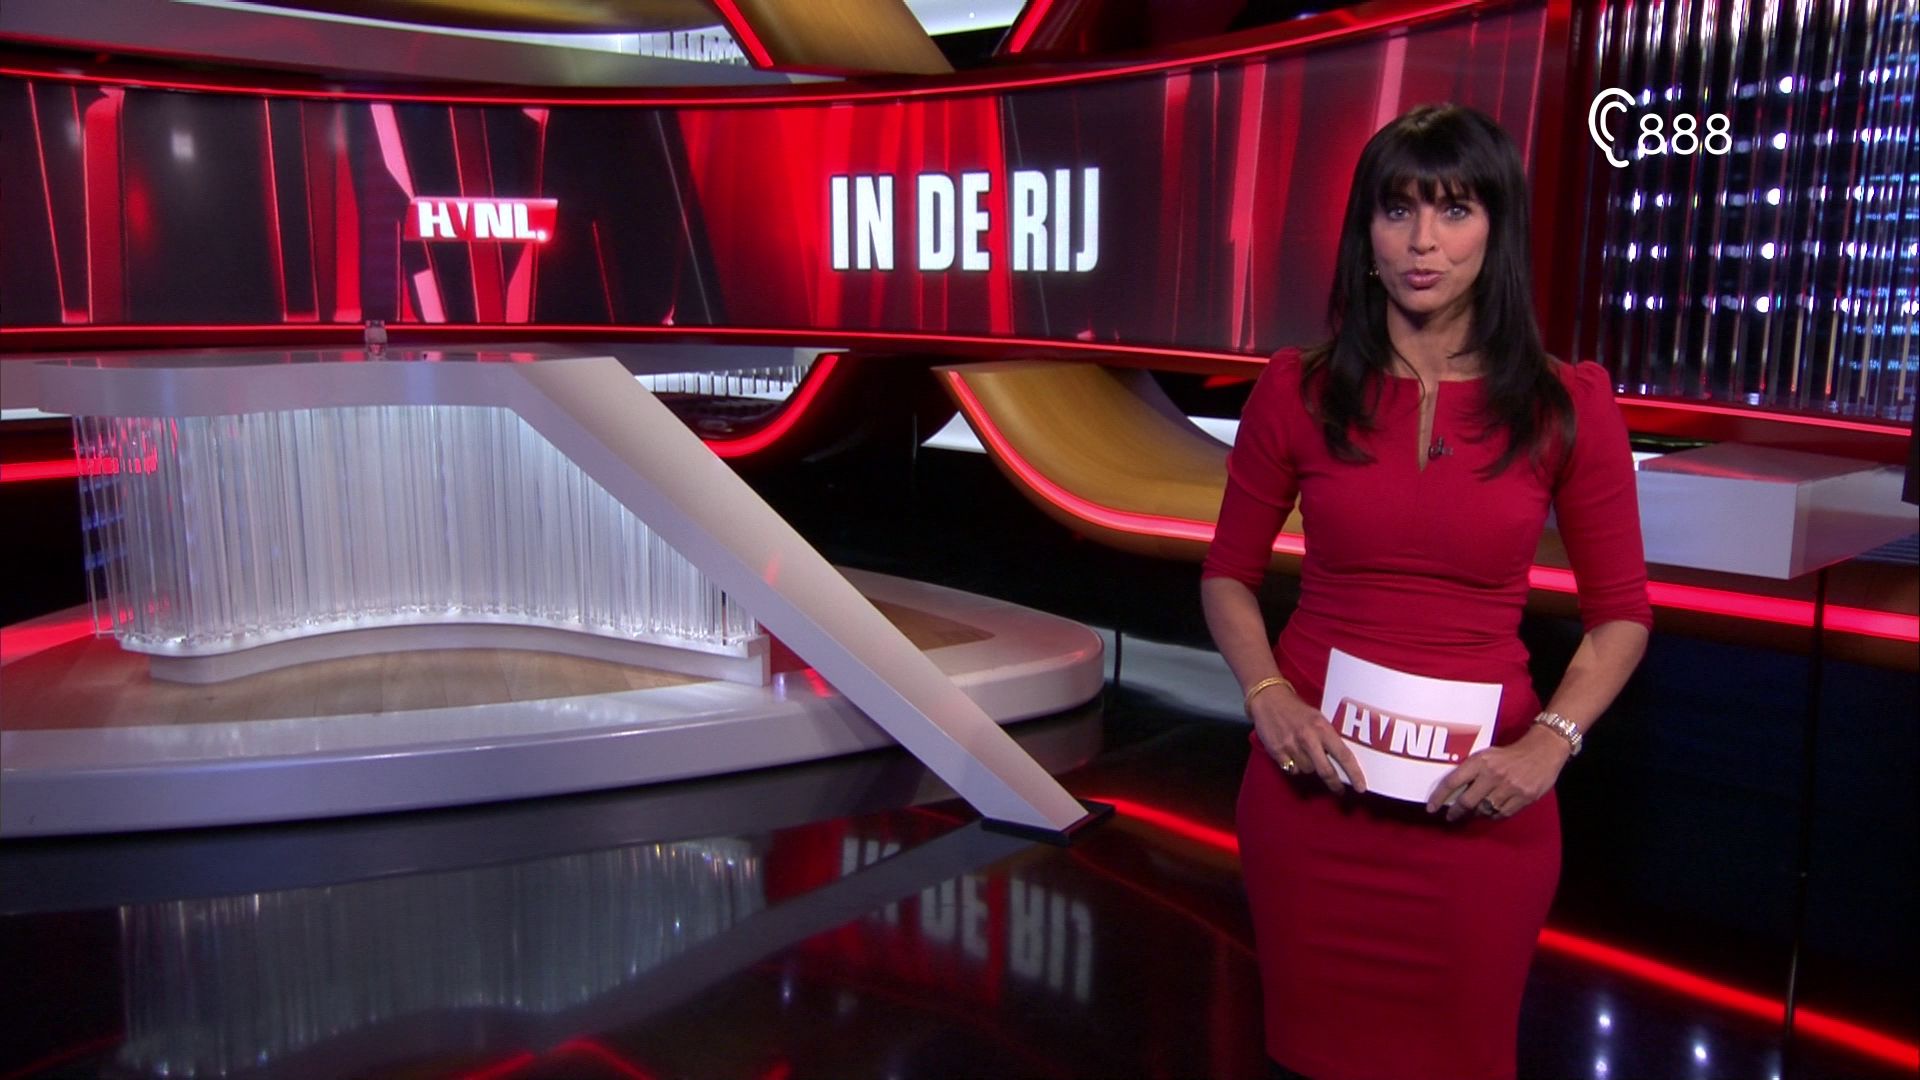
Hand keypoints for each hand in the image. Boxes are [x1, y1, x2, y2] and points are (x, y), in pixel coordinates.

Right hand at [1249, 686, 1367, 794]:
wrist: (1268, 699)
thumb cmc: (1297, 710)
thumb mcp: (1318, 718)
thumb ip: (1328, 737)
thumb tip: (1341, 761)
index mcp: (1322, 728)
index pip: (1344, 755)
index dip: (1354, 773)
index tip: (1361, 787)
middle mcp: (1308, 738)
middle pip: (1326, 771)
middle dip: (1335, 784)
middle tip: (1340, 790)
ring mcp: (1291, 746)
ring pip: (1308, 771)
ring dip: (1311, 768)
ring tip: (1306, 755)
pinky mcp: (1277, 752)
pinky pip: (1292, 770)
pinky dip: (1295, 767)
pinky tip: (1293, 754)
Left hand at [1426, 727, 1570, 821]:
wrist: (1542, 750)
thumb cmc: (1509, 754)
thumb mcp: (1486, 754)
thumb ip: (1472, 770)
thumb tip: (1453, 790)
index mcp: (1480, 761)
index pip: (1452, 781)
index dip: (1439, 797)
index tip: (1431, 808)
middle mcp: (1493, 775)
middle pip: (1467, 801)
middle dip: (1455, 812)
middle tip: (1450, 817)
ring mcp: (1509, 788)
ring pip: (1484, 810)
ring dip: (1475, 814)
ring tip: (1471, 814)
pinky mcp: (1524, 797)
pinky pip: (1501, 814)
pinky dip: (1493, 815)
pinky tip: (1490, 812)